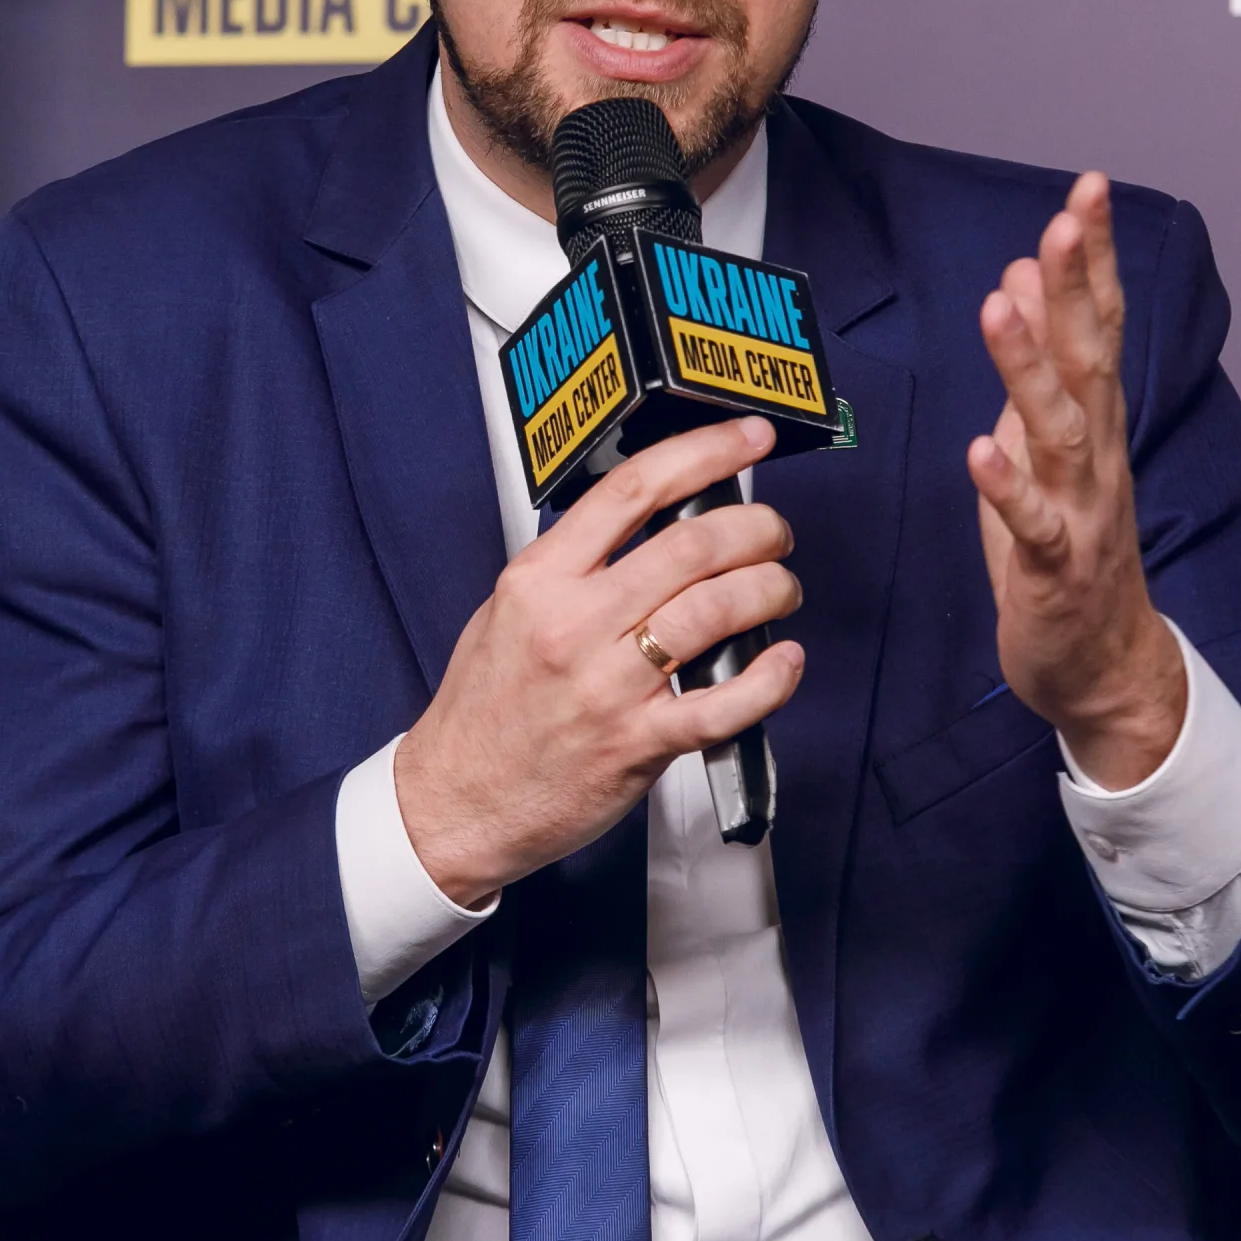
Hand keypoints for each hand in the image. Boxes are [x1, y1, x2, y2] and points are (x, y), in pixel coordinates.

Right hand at [396, 416, 804, 905]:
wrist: (454, 800)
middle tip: (774, 534)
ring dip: (770, 590)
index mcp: (540, 580)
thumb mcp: (505, 611)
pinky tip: (785, 660)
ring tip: (781, 590)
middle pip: (690, 545)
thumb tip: (649, 522)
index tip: (747, 439)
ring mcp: (607, 686)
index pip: (632, 489)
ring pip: (716, 610)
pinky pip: (723, 704)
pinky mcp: (637, 745)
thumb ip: (572, 567)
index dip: (704, 453)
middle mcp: (573, 624)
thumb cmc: (483, 711)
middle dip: (756, 529)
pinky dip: (771, 678)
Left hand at [966, 174, 1185, 789]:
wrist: (1102, 665)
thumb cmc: (1066, 544)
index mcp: (1093, 421)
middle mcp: (1095, 455)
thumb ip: (1041, 359)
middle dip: (1076, 288)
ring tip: (1002, 305)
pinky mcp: (1052, 569)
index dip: (1092, 260)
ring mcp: (1079, 512)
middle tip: (1065, 219)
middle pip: (1089, 359)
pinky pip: (1029, 524)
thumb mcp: (1046, 439)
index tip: (1088, 191)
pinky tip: (980, 449)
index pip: (1098, 325)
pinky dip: (1006, 485)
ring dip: (1029, 366)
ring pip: (1057, 429)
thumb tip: (1024, 270)